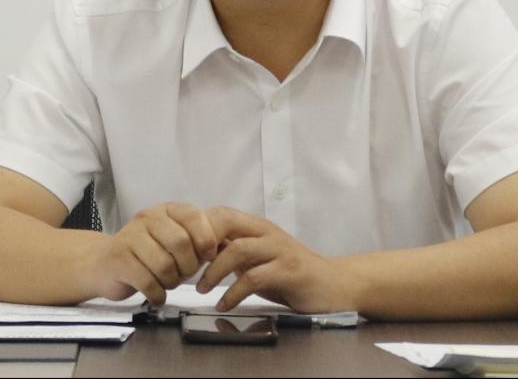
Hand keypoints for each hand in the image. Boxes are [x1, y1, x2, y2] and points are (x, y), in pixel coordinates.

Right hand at [91, 202, 217, 305]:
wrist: (104, 264)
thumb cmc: (148, 253)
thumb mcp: (175, 238)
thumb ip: (200, 239)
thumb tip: (227, 244)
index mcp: (167, 210)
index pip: (193, 216)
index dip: (206, 239)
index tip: (208, 255)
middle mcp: (148, 218)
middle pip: (181, 243)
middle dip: (188, 266)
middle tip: (185, 274)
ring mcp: (130, 237)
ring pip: (164, 265)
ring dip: (172, 282)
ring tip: (168, 282)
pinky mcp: (118, 259)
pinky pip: (147, 281)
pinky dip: (157, 294)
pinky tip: (156, 294)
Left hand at [196, 206, 357, 314]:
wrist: (334, 284)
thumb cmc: (292, 273)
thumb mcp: (258, 259)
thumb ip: (234, 252)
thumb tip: (198, 251)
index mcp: (257, 227)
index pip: (221, 214)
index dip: (198, 228)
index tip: (183, 251)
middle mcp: (267, 232)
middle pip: (226, 221)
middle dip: (201, 242)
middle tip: (187, 266)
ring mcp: (279, 250)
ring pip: (238, 249)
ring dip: (214, 271)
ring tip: (202, 289)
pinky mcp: (289, 271)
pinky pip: (254, 278)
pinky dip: (233, 293)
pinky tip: (224, 304)